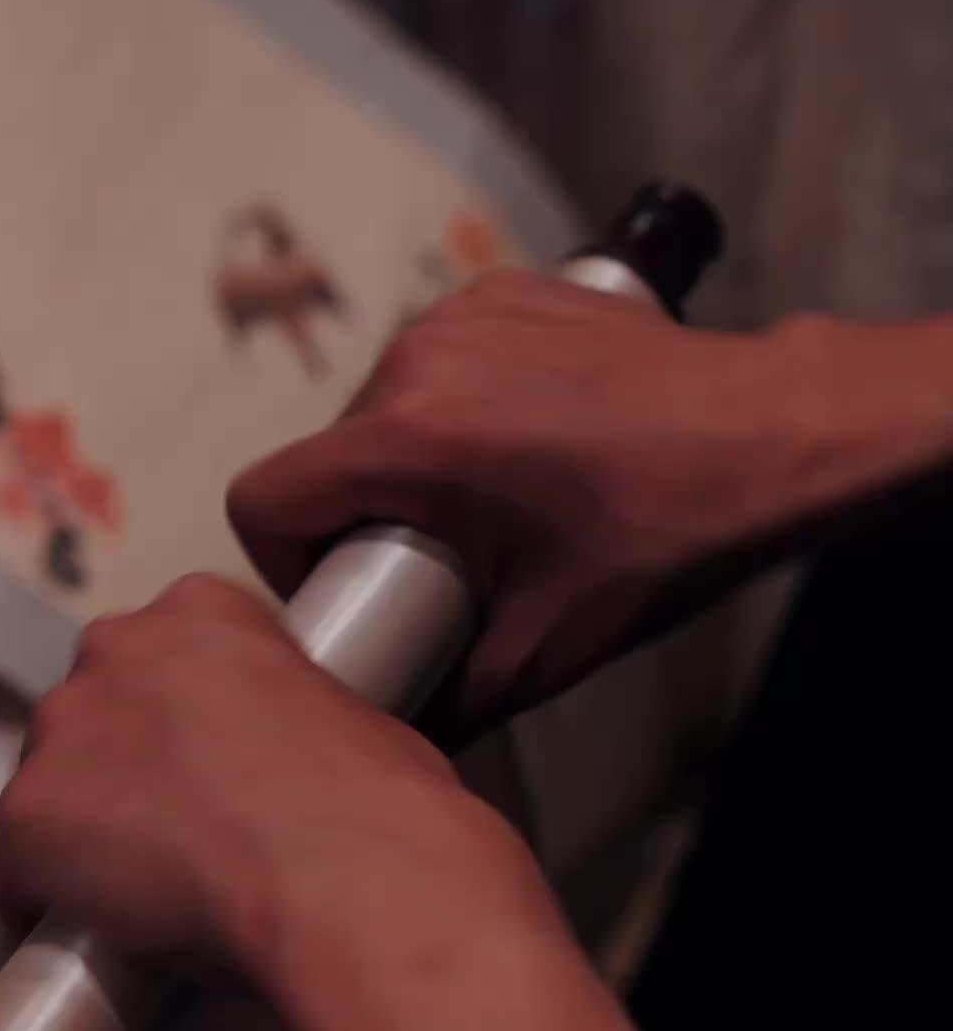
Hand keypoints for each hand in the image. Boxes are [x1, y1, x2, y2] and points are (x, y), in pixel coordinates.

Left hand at [0, 575, 520, 996]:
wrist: (351, 879)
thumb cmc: (376, 808)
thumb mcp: (351, 719)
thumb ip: (291, 721)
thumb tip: (298, 774)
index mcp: (202, 613)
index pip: (158, 657)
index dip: (181, 721)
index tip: (206, 764)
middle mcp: (115, 653)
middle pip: (92, 716)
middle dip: (124, 771)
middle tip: (181, 832)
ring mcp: (60, 736)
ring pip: (50, 790)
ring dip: (85, 836)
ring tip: (146, 893)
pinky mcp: (25, 822)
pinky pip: (14, 872)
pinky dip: (45, 904)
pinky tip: (101, 936)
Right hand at [227, 271, 852, 734]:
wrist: (767, 437)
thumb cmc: (666, 531)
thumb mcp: (544, 644)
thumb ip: (449, 700)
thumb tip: (393, 737)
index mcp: (409, 441)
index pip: (263, 497)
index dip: (286, 561)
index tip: (346, 587)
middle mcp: (419, 360)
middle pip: (328, 456)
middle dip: (366, 517)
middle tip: (445, 565)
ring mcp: (462, 314)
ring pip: (379, 407)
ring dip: (411, 461)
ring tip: (495, 505)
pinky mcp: (503, 292)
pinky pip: (436, 361)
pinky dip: (459, 407)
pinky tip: (524, 445)